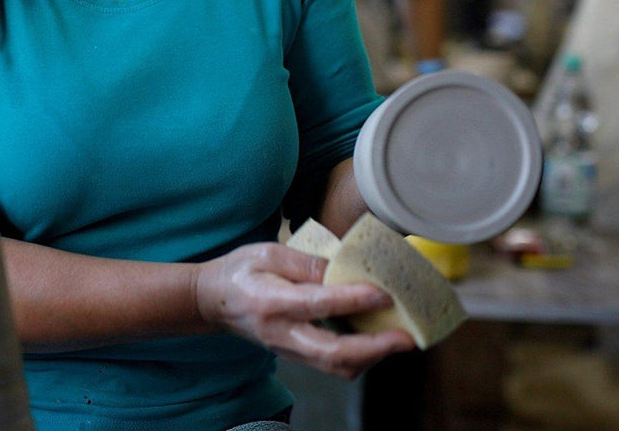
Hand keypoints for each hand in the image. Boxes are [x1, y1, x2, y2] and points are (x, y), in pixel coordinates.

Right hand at [194, 242, 414, 377]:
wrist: (213, 301)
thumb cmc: (241, 271)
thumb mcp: (268, 252)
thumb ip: (304, 262)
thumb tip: (340, 266)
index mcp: (272, 302)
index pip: (318, 304)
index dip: (353, 300)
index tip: (383, 294)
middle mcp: (282, 333)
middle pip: (331, 354)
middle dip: (374, 349)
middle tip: (406, 338)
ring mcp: (288, 349)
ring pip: (334, 366)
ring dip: (371, 357)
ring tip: (399, 340)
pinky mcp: (296, 354)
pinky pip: (330, 364)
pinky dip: (359, 357)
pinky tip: (377, 340)